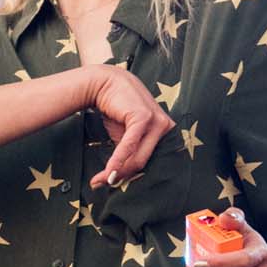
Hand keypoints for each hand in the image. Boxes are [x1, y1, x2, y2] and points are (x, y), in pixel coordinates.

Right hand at [83, 64, 177, 188]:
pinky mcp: (144, 118)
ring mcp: (157, 122)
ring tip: (100, 180)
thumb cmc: (115, 109)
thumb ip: (127, 154)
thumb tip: (117, 179)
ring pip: (138, 158)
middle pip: (144, 162)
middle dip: (122, 176)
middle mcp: (166, 127)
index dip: (131, 175)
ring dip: (117, 171)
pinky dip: (117, 161)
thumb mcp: (124, 136)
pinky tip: (107, 172)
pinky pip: (129, 147)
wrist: (104, 83)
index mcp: (165, 133)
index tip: (113, 183)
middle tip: (102, 183)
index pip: (151, 161)